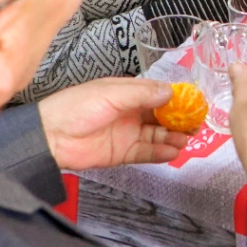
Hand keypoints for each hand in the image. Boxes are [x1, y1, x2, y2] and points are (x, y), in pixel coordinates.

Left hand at [37, 76, 193, 170]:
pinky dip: (161, 153)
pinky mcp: (123, 153)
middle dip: (180, 120)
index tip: (194, 102)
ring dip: (173, 137)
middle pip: (162, 116)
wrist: (50, 136)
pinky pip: (147, 153)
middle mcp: (130, 112)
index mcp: (127, 92)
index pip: (158, 94)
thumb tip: (170, 92)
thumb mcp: (111, 93)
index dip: (177, 98)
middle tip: (196, 124)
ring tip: (186, 139)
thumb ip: (142, 94)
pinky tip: (173, 152)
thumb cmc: (74, 107)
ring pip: (158, 135)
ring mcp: (128, 133)